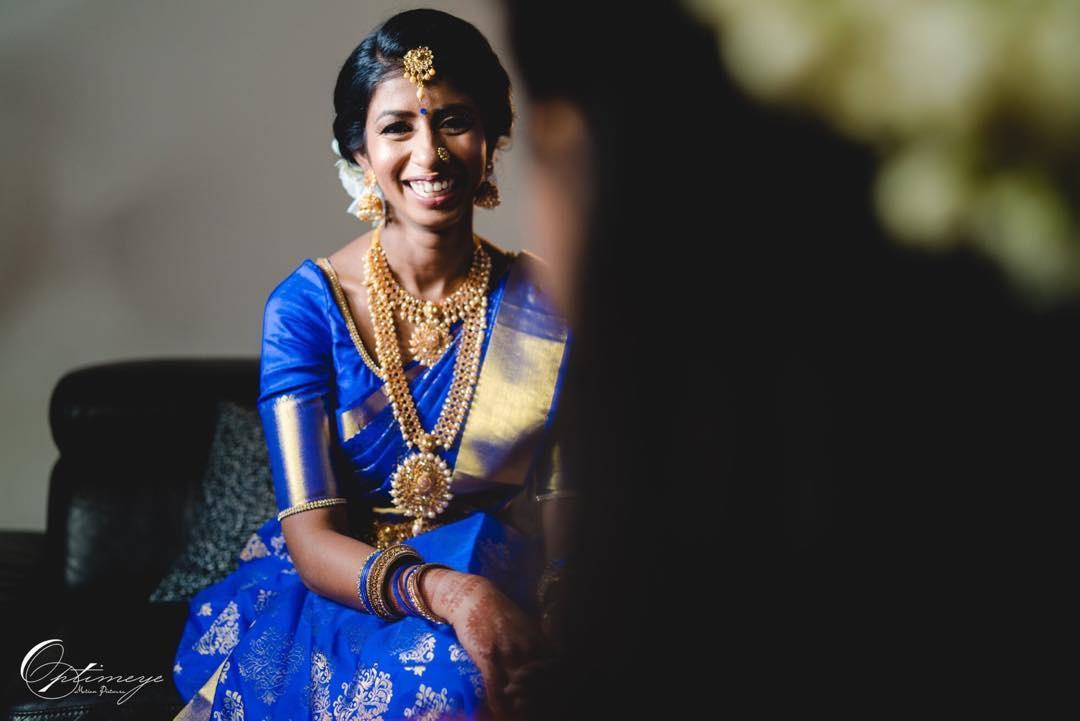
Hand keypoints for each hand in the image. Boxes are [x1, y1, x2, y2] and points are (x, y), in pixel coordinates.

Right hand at [429, 573, 553, 719]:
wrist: (474, 598)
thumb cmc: (498, 612)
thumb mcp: (524, 625)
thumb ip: (536, 643)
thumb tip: (548, 659)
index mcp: (537, 640)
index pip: (553, 669)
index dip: (552, 686)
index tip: (550, 696)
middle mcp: (526, 647)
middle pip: (539, 682)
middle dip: (537, 698)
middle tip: (532, 708)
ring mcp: (507, 652)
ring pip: (519, 688)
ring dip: (519, 705)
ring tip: (518, 714)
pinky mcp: (487, 657)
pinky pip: (495, 687)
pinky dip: (498, 704)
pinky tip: (499, 713)